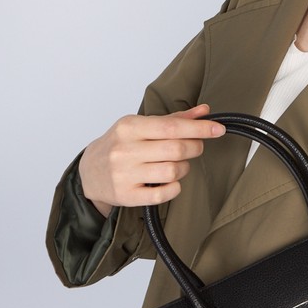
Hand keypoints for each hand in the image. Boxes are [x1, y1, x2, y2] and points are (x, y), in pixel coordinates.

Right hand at [77, 103, 225, 216]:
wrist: (89, 171)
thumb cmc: (120, 145)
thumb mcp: (141, 126)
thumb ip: (174, 119)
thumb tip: (205, 111)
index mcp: (129, 127)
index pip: (171, 127)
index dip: (199, 128)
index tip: (218, 129)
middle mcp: (125, 150)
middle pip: (175, 149)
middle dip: (194, 147)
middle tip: (195, 147)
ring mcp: (124, 174)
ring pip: (172, 171)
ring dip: (185, 168)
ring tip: (179, 164)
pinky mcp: (127, 196)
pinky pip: (163, 194)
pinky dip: (175, 187)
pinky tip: (171, 181)